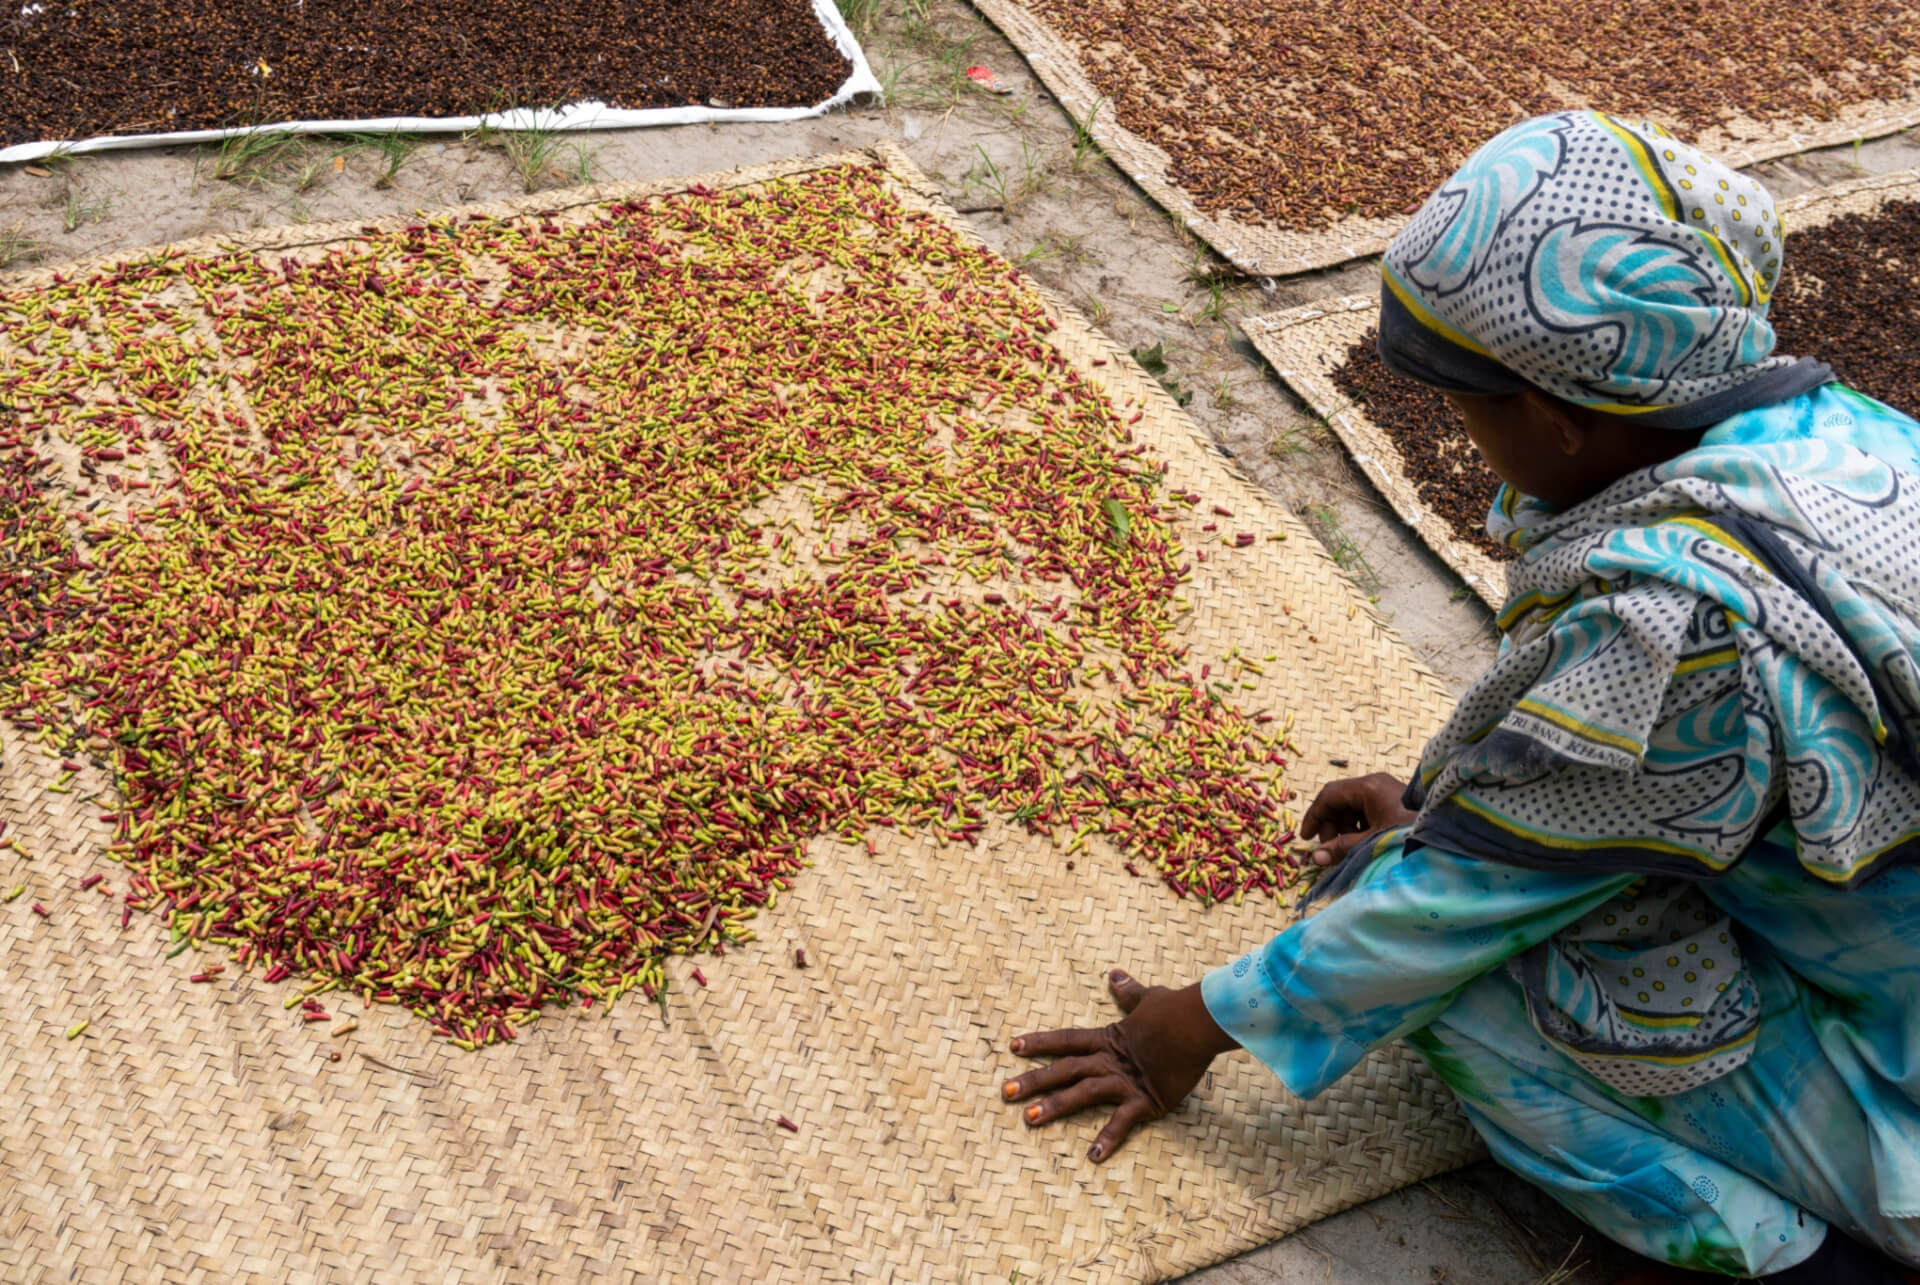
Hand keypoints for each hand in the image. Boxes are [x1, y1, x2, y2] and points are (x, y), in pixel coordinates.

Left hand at [1002, 969, 1238, 1162]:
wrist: (1197, 1023)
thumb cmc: (1175, 1010)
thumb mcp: (1148, 997)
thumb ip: (1128, 992)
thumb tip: (1114, 975)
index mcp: (1107, 1037)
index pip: (1065, 1040)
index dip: (1039, 1043)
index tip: (1013, 1047)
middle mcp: (1108, 1060)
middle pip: (1063, 1069)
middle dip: (1033, 1081)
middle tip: (1005, 1092)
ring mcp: (1124, 1081)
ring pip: (1081, 1094)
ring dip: (1054, 1107)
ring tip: (1029, 1120)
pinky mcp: (1144, 1100)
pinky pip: (1122, 1122)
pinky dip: (1108, 1139)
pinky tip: (1093, 1157)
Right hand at [1301, 772, 1414, 866]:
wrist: (1448, 835)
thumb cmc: (1408, 834)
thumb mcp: (1372, 842)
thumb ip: (1343, 848)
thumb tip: (1316, 857)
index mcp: (1367, 787)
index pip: (1329, 795)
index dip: (1314, 816)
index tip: (1306, 838)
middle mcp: (1375, 784)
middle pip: (1341, 801)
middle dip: (1332, 826)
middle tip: (1330, 850)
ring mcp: (1386, 791)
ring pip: (1354, 807)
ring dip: (1345, 829)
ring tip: (1347, 850)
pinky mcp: (1395, 802)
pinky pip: (1368, 811)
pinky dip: (1360, 827)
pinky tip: (1363, 845)